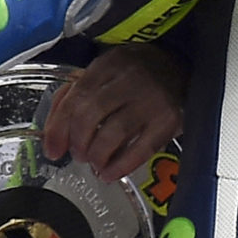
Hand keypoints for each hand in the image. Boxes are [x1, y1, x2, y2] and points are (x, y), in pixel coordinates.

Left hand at [43, 45, 185, 179]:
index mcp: (109, 64)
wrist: (185, 69)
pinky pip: (140, 150)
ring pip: (113, 134)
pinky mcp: (170, 120)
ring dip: (97, 155)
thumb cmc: (138, 74)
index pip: (76, 96)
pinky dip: (120, 166)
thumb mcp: (106, 72)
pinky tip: (109, 173)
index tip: (52, 150)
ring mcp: (152, 100)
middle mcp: (130, 79)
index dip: (59, 127)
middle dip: (78, 141)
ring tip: (95, 162)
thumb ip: (76, 95)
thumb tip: (52, 136)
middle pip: (91, 114)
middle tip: (78, 155)